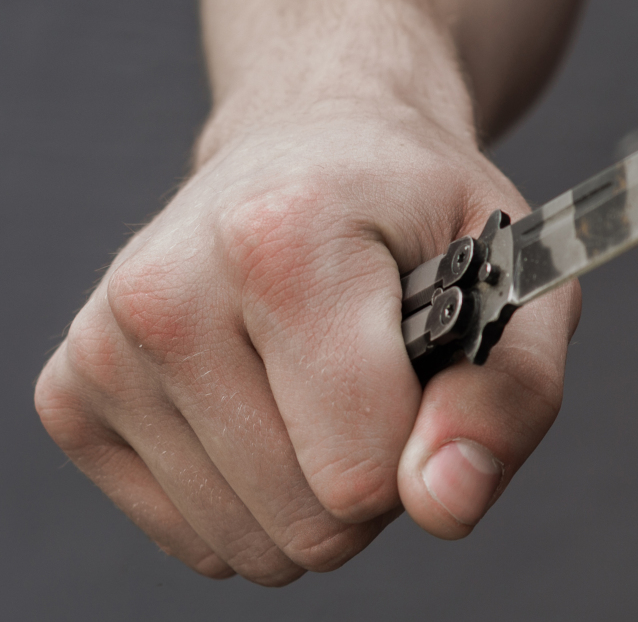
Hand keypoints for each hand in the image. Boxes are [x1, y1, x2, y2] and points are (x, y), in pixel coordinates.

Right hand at [34, 96, 580, 584]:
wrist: (309, 147)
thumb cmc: (414, 212)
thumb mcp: (511, 278)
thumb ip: (508, 395)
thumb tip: (444, 504)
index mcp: (280, 243)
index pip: (361, 475)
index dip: (424, 450)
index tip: (425, 373)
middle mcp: (166, 293)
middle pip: (309, 524)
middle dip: (370, 474)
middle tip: (375, 374)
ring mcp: (105, 348)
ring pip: (248, 544)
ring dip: (310, 489)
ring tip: (319, 382)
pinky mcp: (72, 395)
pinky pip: (196, 536)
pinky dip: (249, 495)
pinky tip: (260, 400)